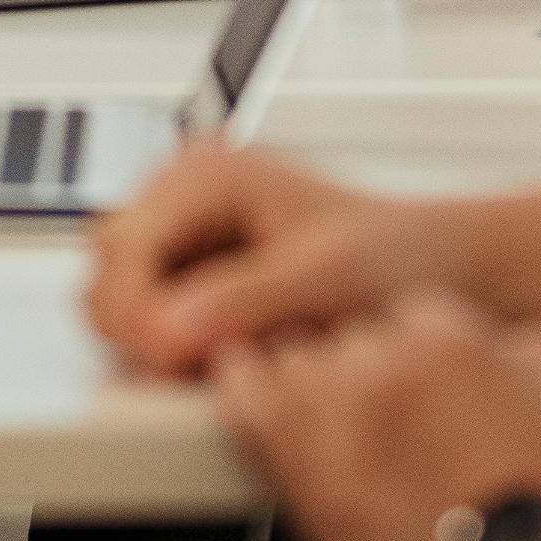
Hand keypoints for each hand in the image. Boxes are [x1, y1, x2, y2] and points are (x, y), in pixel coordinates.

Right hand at [87, 142, 457, 376]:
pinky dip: (166, 338)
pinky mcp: (194, 261)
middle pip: (107, 265)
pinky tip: (214, 353)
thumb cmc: (393, 258)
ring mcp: (185, 225)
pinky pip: (147, 305)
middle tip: (184, 370)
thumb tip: (166, 330)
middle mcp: (185, 188)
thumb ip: (243, 300)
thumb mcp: (323, 279)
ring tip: (207, 360)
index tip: (165, 360)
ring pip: (116, 287)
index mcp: (208, 170)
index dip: (137, 310)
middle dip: (136, 323)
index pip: (124, 244)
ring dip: (147, 333)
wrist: (432, 266)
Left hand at [212, 288, 540, 540]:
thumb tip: (516, 351)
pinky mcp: (311, 492)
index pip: (398, 310)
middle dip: (354, 360)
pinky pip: (247, 414)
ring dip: (296, 372)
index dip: (408, 343)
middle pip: (337, 335)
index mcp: (446, 343)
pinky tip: (247, 398)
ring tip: (305, 392)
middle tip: (374, 397)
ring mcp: (340, 430)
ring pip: (284, 362)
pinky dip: (244, 398)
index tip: (413, 371)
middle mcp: (383, 376)